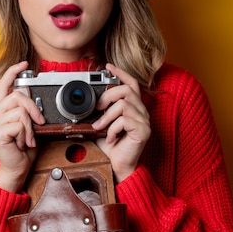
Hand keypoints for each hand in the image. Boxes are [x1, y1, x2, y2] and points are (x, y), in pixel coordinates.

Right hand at [0, 61, 45, 191]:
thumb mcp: (28, 125)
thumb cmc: (23, 149)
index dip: (13, 72)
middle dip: (34, 108)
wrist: (16, 169)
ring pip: (20, 111)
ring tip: (28, 138)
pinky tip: (23, 143)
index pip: (3, 84)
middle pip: (17, 96)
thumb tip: (32, 95)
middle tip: (39, 122)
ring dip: (30, 127)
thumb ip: (27, 110)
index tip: (24, 63)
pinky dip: (27, 135)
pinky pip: (19, 124)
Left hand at [92, 63, 150, 182]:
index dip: (121, 73)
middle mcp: (142, 112)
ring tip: (100, 128)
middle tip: (98, 108)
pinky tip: (111, 138)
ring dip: (107, 116)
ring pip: (123, 105)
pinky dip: (113, 129)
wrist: (118, 165)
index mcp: (134, 107)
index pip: (131, 84)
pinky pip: (124, 120)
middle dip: (108, 96)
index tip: (108, 66)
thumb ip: (101, 112)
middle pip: (126, 90)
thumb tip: (88, 102)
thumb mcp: (103, 124)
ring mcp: (144, 121)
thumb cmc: (111, 147)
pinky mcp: (143, 131)